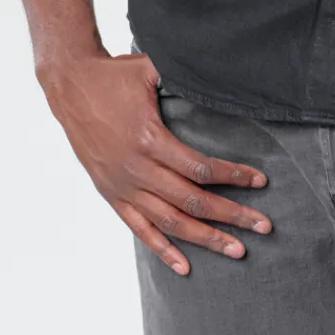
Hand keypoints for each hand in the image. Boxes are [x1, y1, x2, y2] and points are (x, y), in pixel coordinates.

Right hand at [39, 49, 272, 275]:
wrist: (70, 87)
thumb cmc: (114, 75)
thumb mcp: (149, 67)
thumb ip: (182, 73)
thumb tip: (219, 69)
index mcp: (150, 140)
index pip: (200, 169)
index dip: (233, 176)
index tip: (260, 181)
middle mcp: (137, 169)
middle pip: (192, 201)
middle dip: (231, 215)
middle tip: (263, 226)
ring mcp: (123, 186)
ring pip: (170, 222)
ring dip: (206, 239)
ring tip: (237, 250)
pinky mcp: (112, 194)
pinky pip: (140, 230)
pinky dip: (163, 250)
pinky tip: (185, 267)